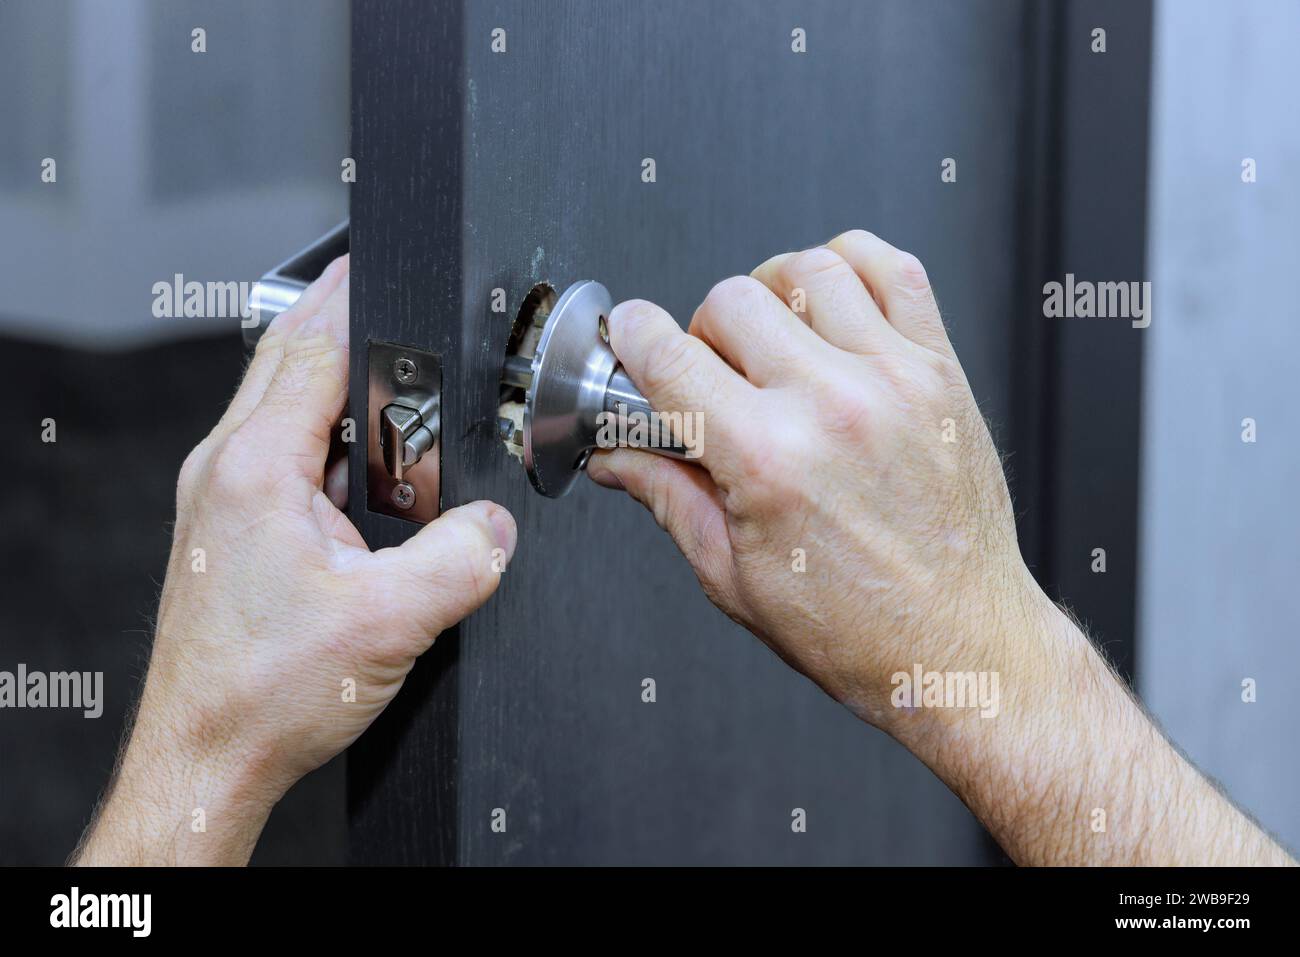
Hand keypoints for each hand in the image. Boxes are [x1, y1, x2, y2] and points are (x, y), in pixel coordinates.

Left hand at [74, 256, 515, 864]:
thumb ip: (462, 558)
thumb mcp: (391, 622)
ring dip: (339, 395)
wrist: (205, 758)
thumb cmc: (261, 695)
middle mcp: (225, 473)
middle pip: (288, 364)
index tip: (372, 259)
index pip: (311, 349)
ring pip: (285, 412)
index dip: (351, 297)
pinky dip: (328, 449)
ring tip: (393, 406)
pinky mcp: (230, 533)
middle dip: (343, 328)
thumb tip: (495, 528)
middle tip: (388, 309)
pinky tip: (367, 482)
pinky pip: (283, 461)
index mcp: (255, 469)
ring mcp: (221, 502)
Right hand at [588, 231, 1041, 730]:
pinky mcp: (939, 372)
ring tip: (772, 341)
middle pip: (731, 299)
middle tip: (710, 377)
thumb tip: (616, 455)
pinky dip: (851, 265)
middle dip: (701, 332)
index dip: (632, 337)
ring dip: (770, 293)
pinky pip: (894, 269)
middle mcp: (832, 406)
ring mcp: (893, 379)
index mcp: (768, 461)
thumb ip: (668, 496)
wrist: (960, 646)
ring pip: (807, 268)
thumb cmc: (859, 631)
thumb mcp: (732, 577)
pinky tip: (832, 304)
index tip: (630, 338)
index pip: (670, 355)